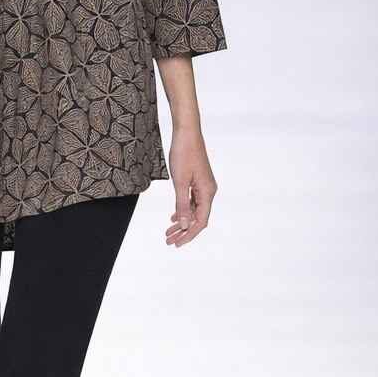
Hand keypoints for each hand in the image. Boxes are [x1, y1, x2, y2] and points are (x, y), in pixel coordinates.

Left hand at [165, 128, 217, 246]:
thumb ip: (182, 204)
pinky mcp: (198, 181)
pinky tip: (174, 217)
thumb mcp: (180, 182)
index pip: (200, 221)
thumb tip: (184, 225)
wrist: (186, 133)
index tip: (176, 244)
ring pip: (194, 210)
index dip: (189, 235)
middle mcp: (209, 191)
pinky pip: (192, 201)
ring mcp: (204, 186)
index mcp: (207, 192)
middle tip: (168, 241)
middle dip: (183, 231)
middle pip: (197, 218)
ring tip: (169, 232)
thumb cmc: (184, 154)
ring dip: (182, 222)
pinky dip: (183, 210)